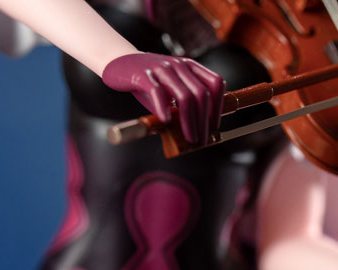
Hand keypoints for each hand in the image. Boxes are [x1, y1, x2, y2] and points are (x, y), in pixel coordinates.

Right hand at [102, 52, 224, 144]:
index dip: (219, 106)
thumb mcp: (169, 90)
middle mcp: (178, 65)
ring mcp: (161, 68)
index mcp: (189, 66)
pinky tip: (167, 122)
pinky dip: (164, 109)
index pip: (215, 83)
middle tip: (202, 140)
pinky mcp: (142, 75)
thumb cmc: (148, 81)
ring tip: (190, 138)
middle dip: (205, 121)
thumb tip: (194, 133)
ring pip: (184, 96)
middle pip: (202, 94)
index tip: (214, 126)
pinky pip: (158, 93)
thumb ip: (181, 107)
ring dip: (190, 122)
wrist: (118, 61)